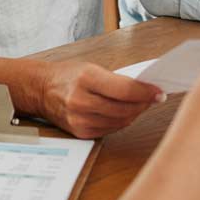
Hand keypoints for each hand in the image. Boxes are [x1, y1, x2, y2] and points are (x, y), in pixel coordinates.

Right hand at [41, 60, 163, 137]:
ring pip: (120, 121)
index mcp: (86, 78)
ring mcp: (80, 119)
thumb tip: (143, 90)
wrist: (41, 90)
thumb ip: (116, 80)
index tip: (159, 92)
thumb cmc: (67, 75)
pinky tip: (125, 113)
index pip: (126, 90)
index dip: (146, 92)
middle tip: (153, 98)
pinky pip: (110, 129)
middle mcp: (82, 100)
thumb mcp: (91, 68)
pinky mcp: (80, 132)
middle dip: (144, 104)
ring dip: (135, 113)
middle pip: (125, 108)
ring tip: (141, 104)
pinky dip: (121, 121)